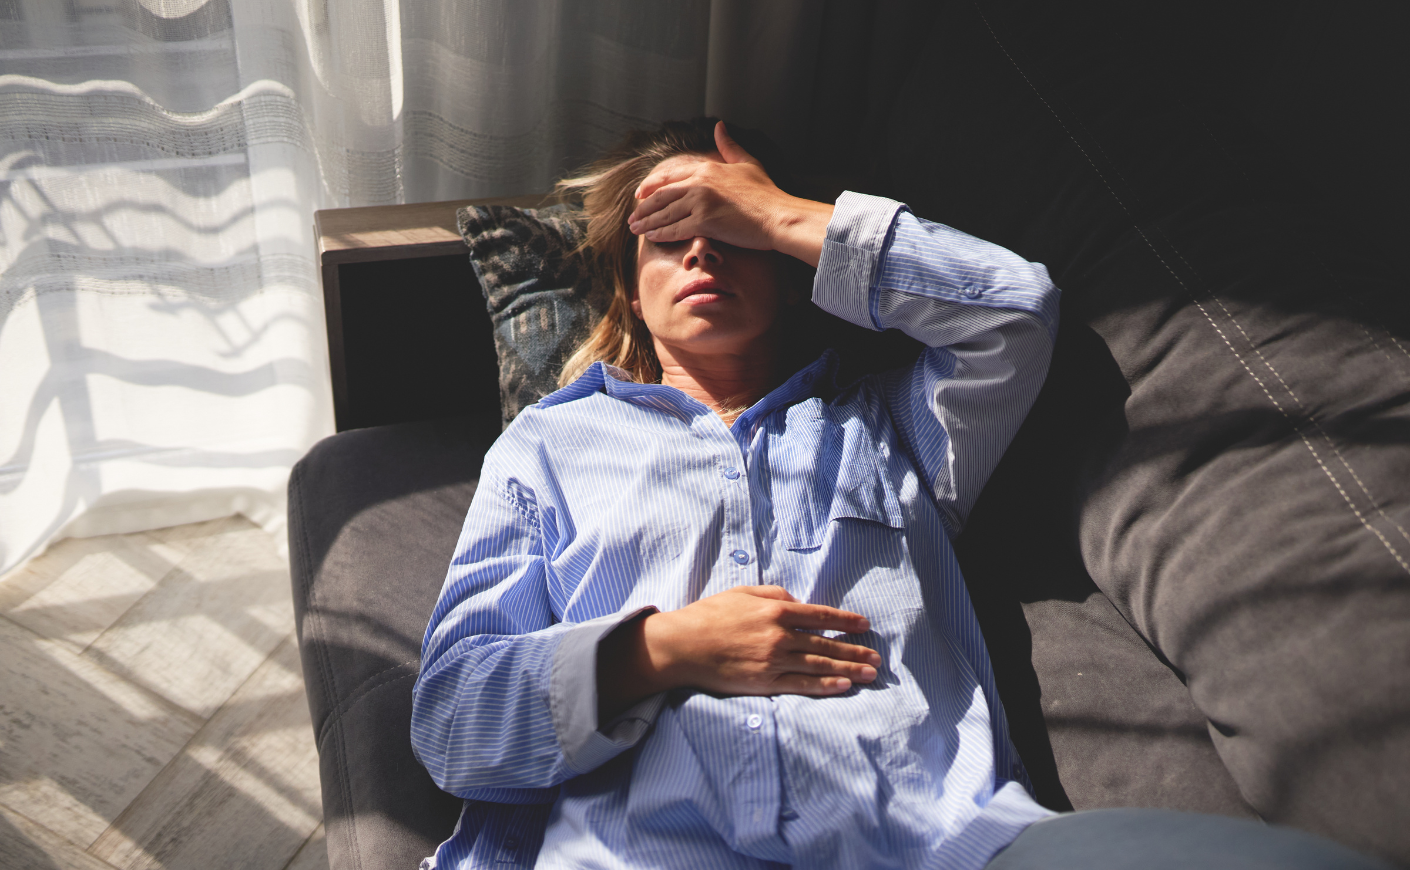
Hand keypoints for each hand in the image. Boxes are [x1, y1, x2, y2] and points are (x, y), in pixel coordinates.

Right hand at [598, 585, 880, 719]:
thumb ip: (774, 594)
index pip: (821, 616)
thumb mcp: (743, 593)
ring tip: (869, 674)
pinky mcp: (765, 682)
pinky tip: (843, 687)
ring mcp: (774, 661)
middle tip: (877, 658)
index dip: (845, 621)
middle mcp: (780, 636)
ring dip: (848, 670)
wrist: (684, 645)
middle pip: (826, 644)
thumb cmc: (710, 615)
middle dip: (855, 651)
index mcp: (776, 610)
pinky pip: (801, 685)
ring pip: (819, 666)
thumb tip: (798, 601)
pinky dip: (824, 686)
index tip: (864, 626)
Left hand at [626, 121, 832, 266]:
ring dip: (647, 223)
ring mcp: (700, 201)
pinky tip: (651, 238)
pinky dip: (660, 234)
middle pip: (662, 195)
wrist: (778, 216)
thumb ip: (729, 146)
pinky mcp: (704, 221)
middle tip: (633, 217)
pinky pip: (675, 229)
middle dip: (644, 207)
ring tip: (635, 229)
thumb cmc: (767, 194)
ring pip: (665, 213)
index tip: (639, 195)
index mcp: (707, 168)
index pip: (669, 177)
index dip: (651, 186)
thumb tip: (719, 126)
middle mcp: (699, 182)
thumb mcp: (748, 163)